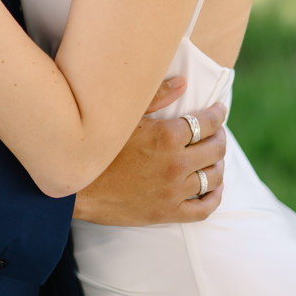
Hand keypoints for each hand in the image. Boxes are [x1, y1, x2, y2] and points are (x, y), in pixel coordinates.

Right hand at [72, 79, 225, 224]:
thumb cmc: (98, 145)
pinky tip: (215, 187)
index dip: (217, 114)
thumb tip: (183, 83)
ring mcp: (173, 191)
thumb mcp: (125, 115)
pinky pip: (204, 208)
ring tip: (215, 156)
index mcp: (166, 136)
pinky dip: (215, 196)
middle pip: (215, 149)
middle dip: (220, 136)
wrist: (75, 186)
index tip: (220, 109)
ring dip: (219, 163)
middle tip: (218, 132)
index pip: (206, 122)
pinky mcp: (168, 213)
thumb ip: (156, 96)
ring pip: (213, 177)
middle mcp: (175, 164)